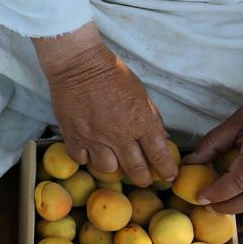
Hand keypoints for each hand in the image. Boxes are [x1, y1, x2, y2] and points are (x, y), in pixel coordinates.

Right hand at [32, 23, 176, 186]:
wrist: (79, 65)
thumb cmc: (112, 74)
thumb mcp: (141, 93)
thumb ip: (151, 118)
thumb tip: (161, 138)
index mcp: (141, 122)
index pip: (159, 155)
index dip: (166, 170)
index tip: (168, 175)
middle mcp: (119, 135)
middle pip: (136, 170)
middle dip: (144, 178)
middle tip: (144, 178)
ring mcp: (95, 139)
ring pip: (108, 170)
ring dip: (114, 168)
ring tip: (114, 160)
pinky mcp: (74, 137)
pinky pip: (82, 160)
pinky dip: (87, 158)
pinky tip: (90, 150)